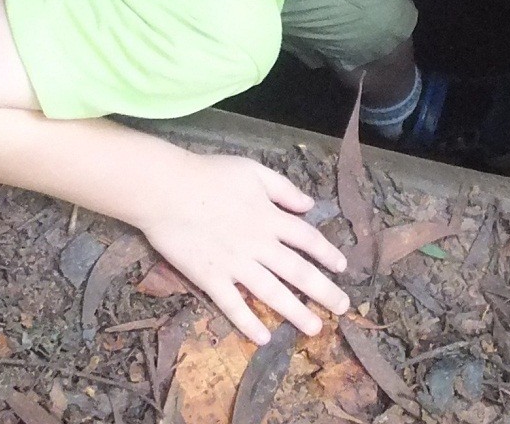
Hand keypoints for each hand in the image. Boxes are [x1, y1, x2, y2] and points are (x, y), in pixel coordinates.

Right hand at [137, 153, 349, 343]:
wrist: (166, 190)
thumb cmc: (209, 175)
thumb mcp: (253, 170)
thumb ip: (283, 189)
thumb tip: (309, 204)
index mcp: (270, 218)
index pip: (307, 239)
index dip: (327, 253)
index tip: (342, 267)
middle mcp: (259, 244)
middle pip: (298, 271)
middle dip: (323, 291)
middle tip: (343, 307)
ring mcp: (235, 264)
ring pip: (272, 293)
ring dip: (295, 313)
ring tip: (314, 328)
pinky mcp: (210, 279)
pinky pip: (232, 305)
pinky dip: (247, 323)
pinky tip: (262, 338)